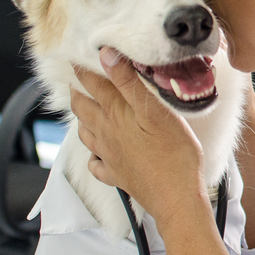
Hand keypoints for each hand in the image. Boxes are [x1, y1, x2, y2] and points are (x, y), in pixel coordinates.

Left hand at [70, 49, 208, 225]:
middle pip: (82, 108)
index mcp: (114, 115)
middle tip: (78, 80)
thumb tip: (106, 56)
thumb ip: (128, 82)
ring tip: (85, 110)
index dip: (84, 69)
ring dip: (82, 119)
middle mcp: (105, 134)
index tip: (78, 56)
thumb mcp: (155, 111)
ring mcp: (109, 157)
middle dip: (78, 91)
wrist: (176, 198)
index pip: (93, 85)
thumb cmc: (174, 154)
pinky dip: (93, 155)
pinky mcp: (117, 176)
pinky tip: (98, 152)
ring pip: (85, 134)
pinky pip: (96, 164)